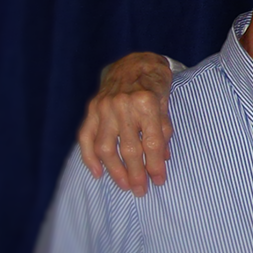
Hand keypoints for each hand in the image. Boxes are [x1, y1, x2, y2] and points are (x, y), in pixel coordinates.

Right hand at [78, 53, 173, 195]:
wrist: (134, 62)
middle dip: (136, 174)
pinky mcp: (92, 108)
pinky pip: (85, 137)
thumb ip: (163, 131)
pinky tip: (97, 173)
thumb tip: (163, 159)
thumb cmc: (155, 84)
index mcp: (147, 103)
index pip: (152, 143)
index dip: (156, 165)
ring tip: (123, 185)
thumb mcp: (166, 104)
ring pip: (106, 147)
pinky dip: (89, 157)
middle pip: (130, 149)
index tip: (159, 181)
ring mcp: (104, 107)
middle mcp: (124, 105)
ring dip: (114, 170)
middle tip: (141, 191)